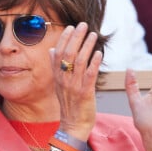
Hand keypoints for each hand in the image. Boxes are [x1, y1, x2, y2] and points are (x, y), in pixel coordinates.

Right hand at [50, 22, 102, 141]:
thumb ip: (56, 66)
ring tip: (93, 34)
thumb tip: (51, 50)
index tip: (70, 27)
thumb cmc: (69, 104)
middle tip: (83, 25)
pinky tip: (99, 53)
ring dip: (87, 46)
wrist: (73, 125)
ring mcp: (73, 86)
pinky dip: (94, 63)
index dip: (64, 39)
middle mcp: (63, 79)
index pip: (58, 53)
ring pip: (79, 61)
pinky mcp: (85, 93)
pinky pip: (89, 75)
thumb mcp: (59, 84)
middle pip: (68, 54)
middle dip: (76, 38)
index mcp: (57, 76)